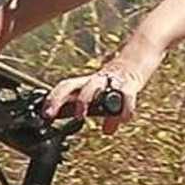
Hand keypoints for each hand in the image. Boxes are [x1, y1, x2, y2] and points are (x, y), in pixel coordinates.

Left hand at [42, 42, 160, 133]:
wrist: (142, 53)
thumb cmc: (121, 77)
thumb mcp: (109, 97)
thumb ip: (104, 114)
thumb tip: (107, 130)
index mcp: (88, 83)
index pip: (64, 88)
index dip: (52, 100)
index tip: (43, 115)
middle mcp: (95, 80)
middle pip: (69, 85)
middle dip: (57, 99)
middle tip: (49, 115)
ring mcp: (110, 80)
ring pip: (91, 86)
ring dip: (83, 101)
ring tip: (81, 117)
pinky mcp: (129, 82)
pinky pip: (125, 96)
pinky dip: (123, 110)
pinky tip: (122, 120)